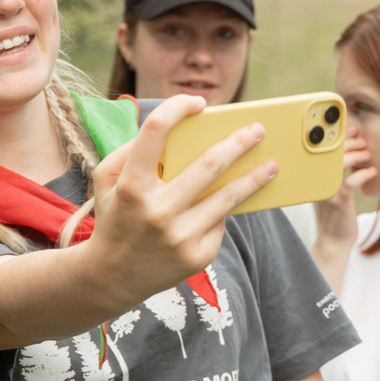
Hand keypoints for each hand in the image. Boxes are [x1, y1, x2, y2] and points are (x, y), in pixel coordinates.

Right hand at [78, 94, 275, 307]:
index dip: (178, 108)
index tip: (197, 102)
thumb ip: (130, 150)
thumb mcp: (106, 181)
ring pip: (228, 198)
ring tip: (273, 165)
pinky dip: (223, 212)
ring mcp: (180, 237)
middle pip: (209, 164)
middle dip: (239, 142)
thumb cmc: (115, 217)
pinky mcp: (196, 257)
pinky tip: (228, 206)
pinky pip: (220, 224)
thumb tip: (175, 129)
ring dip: (255, 178)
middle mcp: (157, 211)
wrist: (111, 278)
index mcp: (132, 186)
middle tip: (258, 130)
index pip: (155, 132)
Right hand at [313, 125, 369, 252]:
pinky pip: (350, 182)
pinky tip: (372, 171)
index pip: (324, 149)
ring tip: (368, 154)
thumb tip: (353, 147)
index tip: (352, 129)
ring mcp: (326, 190)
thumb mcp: (334, 188)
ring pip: (339, 164)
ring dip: (356, 155)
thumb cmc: (337, 212)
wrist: (334, 240)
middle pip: (330, 152)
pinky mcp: (338, 201)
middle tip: (363, 140)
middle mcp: (317, 181)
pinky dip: (363, 174)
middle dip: (349, 142)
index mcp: (314, 175)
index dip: (338, 136)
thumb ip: (337, 170)